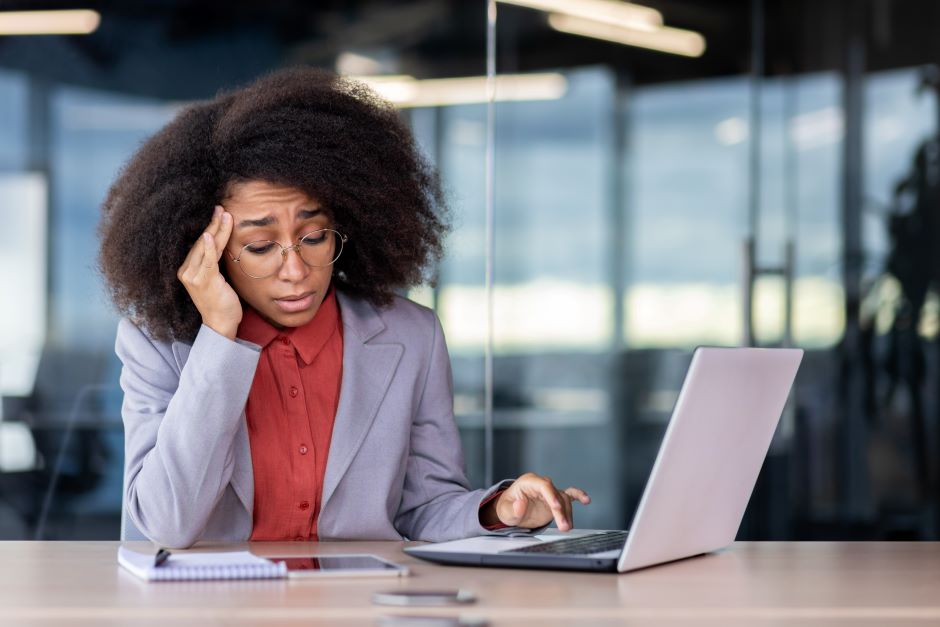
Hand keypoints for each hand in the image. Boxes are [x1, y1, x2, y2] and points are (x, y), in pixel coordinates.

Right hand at [176, 205, 241, 338]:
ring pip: (206, 248)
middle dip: (212, 224)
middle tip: (221, 208)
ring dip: (216, 230)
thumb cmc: (221, 302)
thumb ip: (214, 262)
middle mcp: (186, 272)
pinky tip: (210, 234)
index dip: (209, 228)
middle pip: (201, 243)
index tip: (218, 213)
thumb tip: (221, 243)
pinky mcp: (203, 282)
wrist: (221, 324)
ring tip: (224, 214)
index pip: (200, 244)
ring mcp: (193, 277)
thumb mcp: (217, 278)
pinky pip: (207, 261)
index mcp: (188, 270)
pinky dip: (209, 247)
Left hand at [484, 472, 589, 530]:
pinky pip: (569, 495)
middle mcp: (541, 484)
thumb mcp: (505, 511)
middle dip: (560, 510)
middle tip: (563, 526)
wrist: (511, 510)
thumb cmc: (507, 507)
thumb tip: (521, 504)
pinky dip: (578, 496)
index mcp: (528, 482)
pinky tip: (586, 500)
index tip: (556, 508)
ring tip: (566, 528)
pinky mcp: (555, 498)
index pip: (543, 485)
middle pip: (555, 494)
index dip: (551, 496)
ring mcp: (549, 491)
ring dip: (567, 513)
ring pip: (563, 499)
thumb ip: (513, 509)